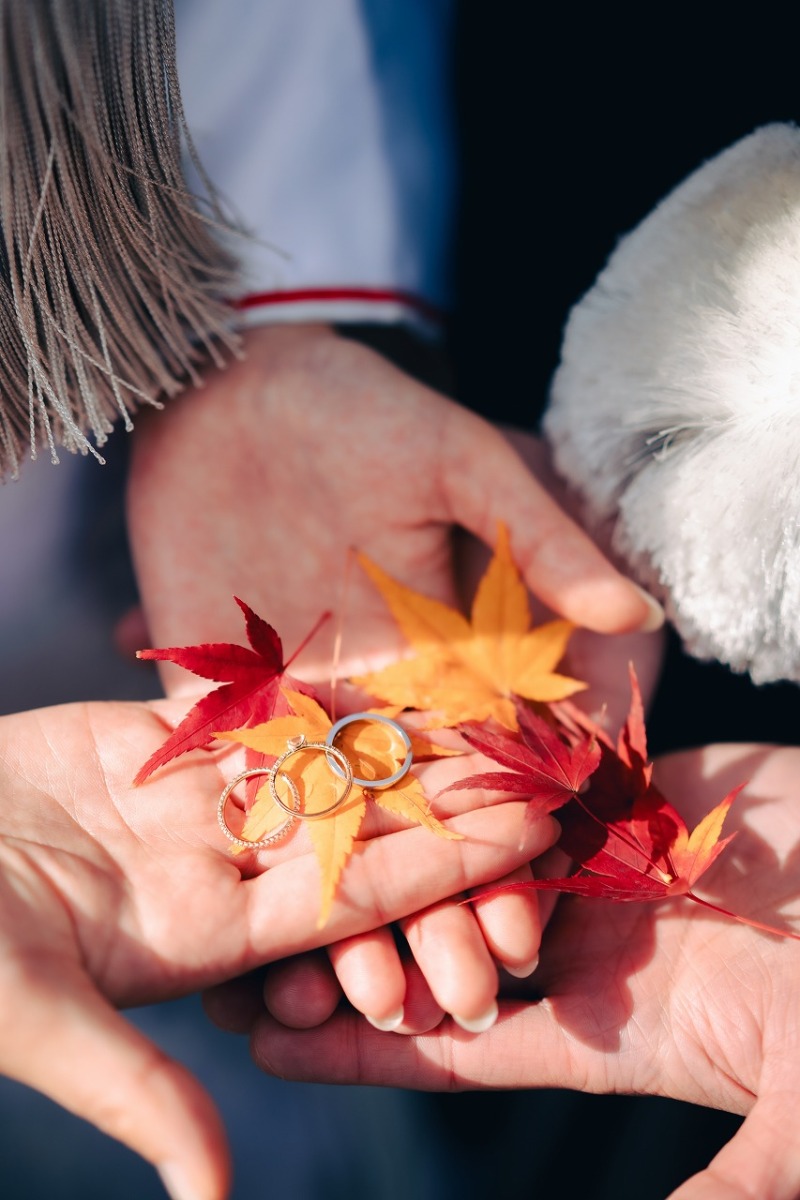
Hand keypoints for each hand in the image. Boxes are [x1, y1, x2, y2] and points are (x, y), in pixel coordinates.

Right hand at [0, 698, 547, 1198]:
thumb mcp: (37, 1016)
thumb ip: (137, 1093)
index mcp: (207, 937)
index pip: (355, 898)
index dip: (446, 865)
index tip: (531, 834)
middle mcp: (212, 869)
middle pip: (352, 826)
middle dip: (445, 794)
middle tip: (542, 755)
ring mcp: (184, 803)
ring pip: (310, 760)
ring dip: (393, 730)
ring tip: (481, 694)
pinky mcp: (147, 744)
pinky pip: (245, 708)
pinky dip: (309, 682)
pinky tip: (378, 654)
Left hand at [126, 322, 660, 1040]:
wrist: (242, 386)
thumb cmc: (368, 408)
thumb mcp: (463, 462)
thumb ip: (542, 539)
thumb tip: (636, 613)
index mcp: (461, 654)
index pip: (501, 773)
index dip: (515, 857)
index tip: (523, 935)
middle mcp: (391, 696)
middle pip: (423, 820)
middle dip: (438, 912)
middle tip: (444, 1001)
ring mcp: (308, 701)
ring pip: (337, 823)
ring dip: (347, 912)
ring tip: (351, 1002)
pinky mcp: (230, 694)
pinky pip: (243, 785)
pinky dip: (255, 852)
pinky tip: (255, 931)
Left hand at [245, 742, 799, 1199]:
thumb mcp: (796, 1120)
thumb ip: (730, 1187)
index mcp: (607, 1024)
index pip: (454, 1041)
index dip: (362, 1044)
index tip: (266, 1042)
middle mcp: (587, 941)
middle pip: (438, 944)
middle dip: (346, 950)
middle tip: (244, 948)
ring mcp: (604, 862)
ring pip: (468, 854)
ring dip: (387, 853)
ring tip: (287, 849)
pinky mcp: (631, 788)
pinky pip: (528, 773)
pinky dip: (460, 766)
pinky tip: (384, 748)